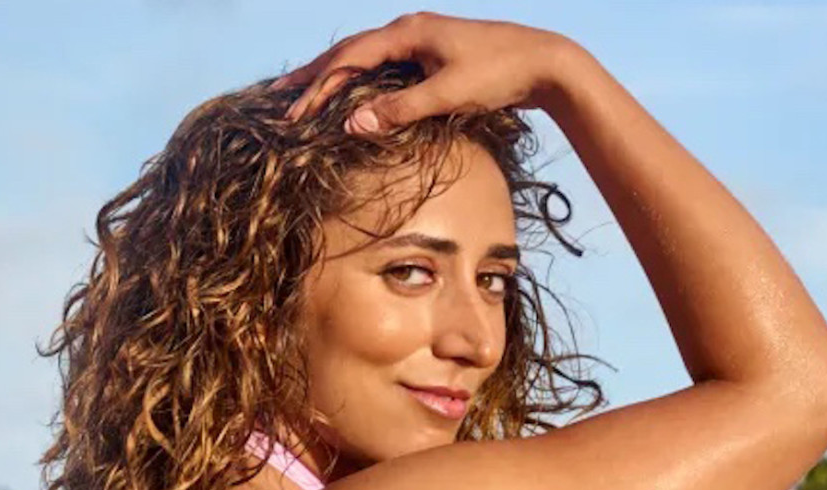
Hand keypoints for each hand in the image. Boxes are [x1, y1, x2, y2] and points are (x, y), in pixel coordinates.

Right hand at [271, 12, 575, 134]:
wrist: (545, 62)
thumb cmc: (498, 74)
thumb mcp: (447, 94)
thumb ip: (399, 109)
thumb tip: (351, 123)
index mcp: (407, 32)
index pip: (349, 59)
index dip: (318, 86)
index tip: (293, 110)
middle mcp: (410, 29)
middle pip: (351, 52)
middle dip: (315, 75)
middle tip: (281, 94)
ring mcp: (423, 40)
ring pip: (368, 57)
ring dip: (337, 75)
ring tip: (308, 91)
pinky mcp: (435, 54)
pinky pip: (387, 64)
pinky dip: (364, 78)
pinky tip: (357, 91)